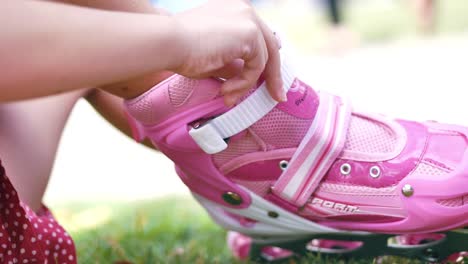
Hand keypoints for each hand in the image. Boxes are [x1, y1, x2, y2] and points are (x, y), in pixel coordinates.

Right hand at [171, 0, 285, 105]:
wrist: (169, 43)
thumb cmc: (182, 51)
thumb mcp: (215, 58)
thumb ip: (233, 64)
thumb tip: (245, 77)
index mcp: (236, 12)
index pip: (260, 38)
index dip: (266, 62)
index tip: (268, 84)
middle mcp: (245, 10)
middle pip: (271, 46)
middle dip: (274, 75)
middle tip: (277, 97)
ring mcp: (249, 20)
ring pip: (264, 60)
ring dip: (247, 84)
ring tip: (229, 97)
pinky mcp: (249, 33)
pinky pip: (257, 66)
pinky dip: (244, 83)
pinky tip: (227, 90)